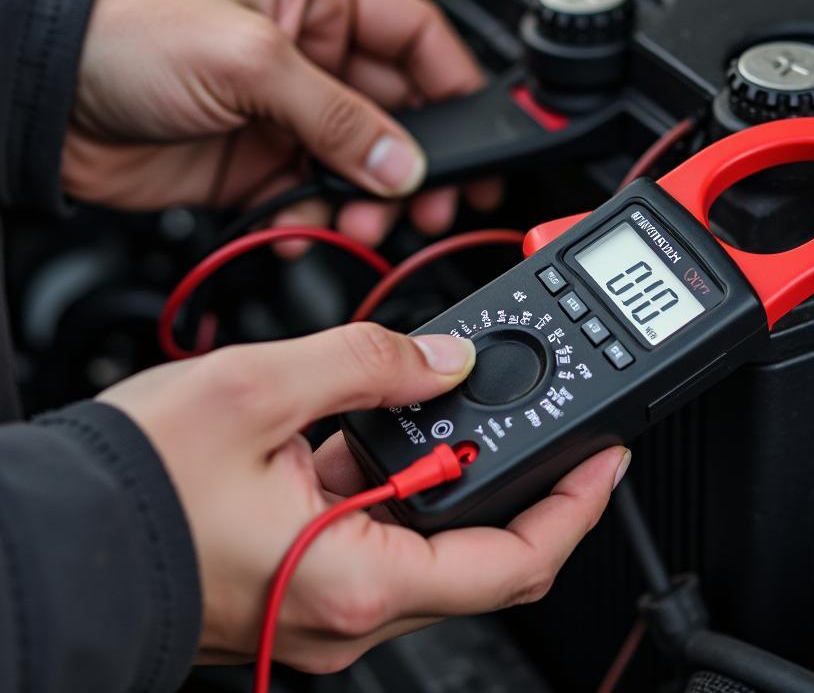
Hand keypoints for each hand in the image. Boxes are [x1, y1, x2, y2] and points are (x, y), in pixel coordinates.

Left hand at [64, 0, 500, 246]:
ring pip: (363, 163)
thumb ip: (339, 117)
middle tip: (431, 200)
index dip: (455, 84)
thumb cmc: (126, 34)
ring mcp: (287, 111)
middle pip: (400, 111)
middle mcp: (311, 52)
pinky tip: (305, 224)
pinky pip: (316, 196)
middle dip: (418, 159)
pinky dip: (320, 218)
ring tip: (362, 220)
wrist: (42, 98)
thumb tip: (405, 163)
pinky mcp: (259, 162)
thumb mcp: (251, 61)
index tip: (481, 135)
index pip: (417, 36)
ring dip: (371, 198)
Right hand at [99, 325, 627, 670]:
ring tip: (460, 404)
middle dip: (520, 479)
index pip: (512, 559)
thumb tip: (442, 357)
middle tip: (541, 414)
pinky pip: (374, 531)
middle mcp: (348, 610)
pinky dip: (394, 478)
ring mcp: (324, 602)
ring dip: (450, 470)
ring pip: (426, 536)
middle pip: (480, 552)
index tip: (604, 456)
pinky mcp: (300, 581)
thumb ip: (367, 361)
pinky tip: (383, 427)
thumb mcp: (259, 388)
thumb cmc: (131, 486)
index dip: (574, 504)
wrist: (50, 534)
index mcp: (357, 580)